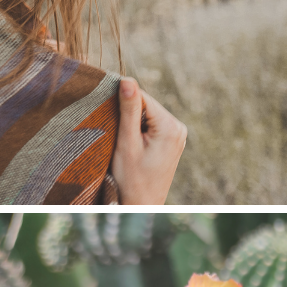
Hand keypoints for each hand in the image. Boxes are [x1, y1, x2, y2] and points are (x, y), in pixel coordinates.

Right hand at [111, 78, 186, 204]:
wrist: (141, 207)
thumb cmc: (131, 179)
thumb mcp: (126, 142)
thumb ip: (128, 110)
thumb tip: (127, 80)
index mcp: (171, 126)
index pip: (141, 97)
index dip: (121, 103)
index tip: (107, 116)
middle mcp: (179, 128)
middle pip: (146, 106)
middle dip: (128, 116)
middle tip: (116, 136)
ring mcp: (178, 136)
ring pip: (147, 116)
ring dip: (132, 124)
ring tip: (123, 144)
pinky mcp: (172, 143)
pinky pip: (152, 127)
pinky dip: (138, 132)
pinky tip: (131, 148)